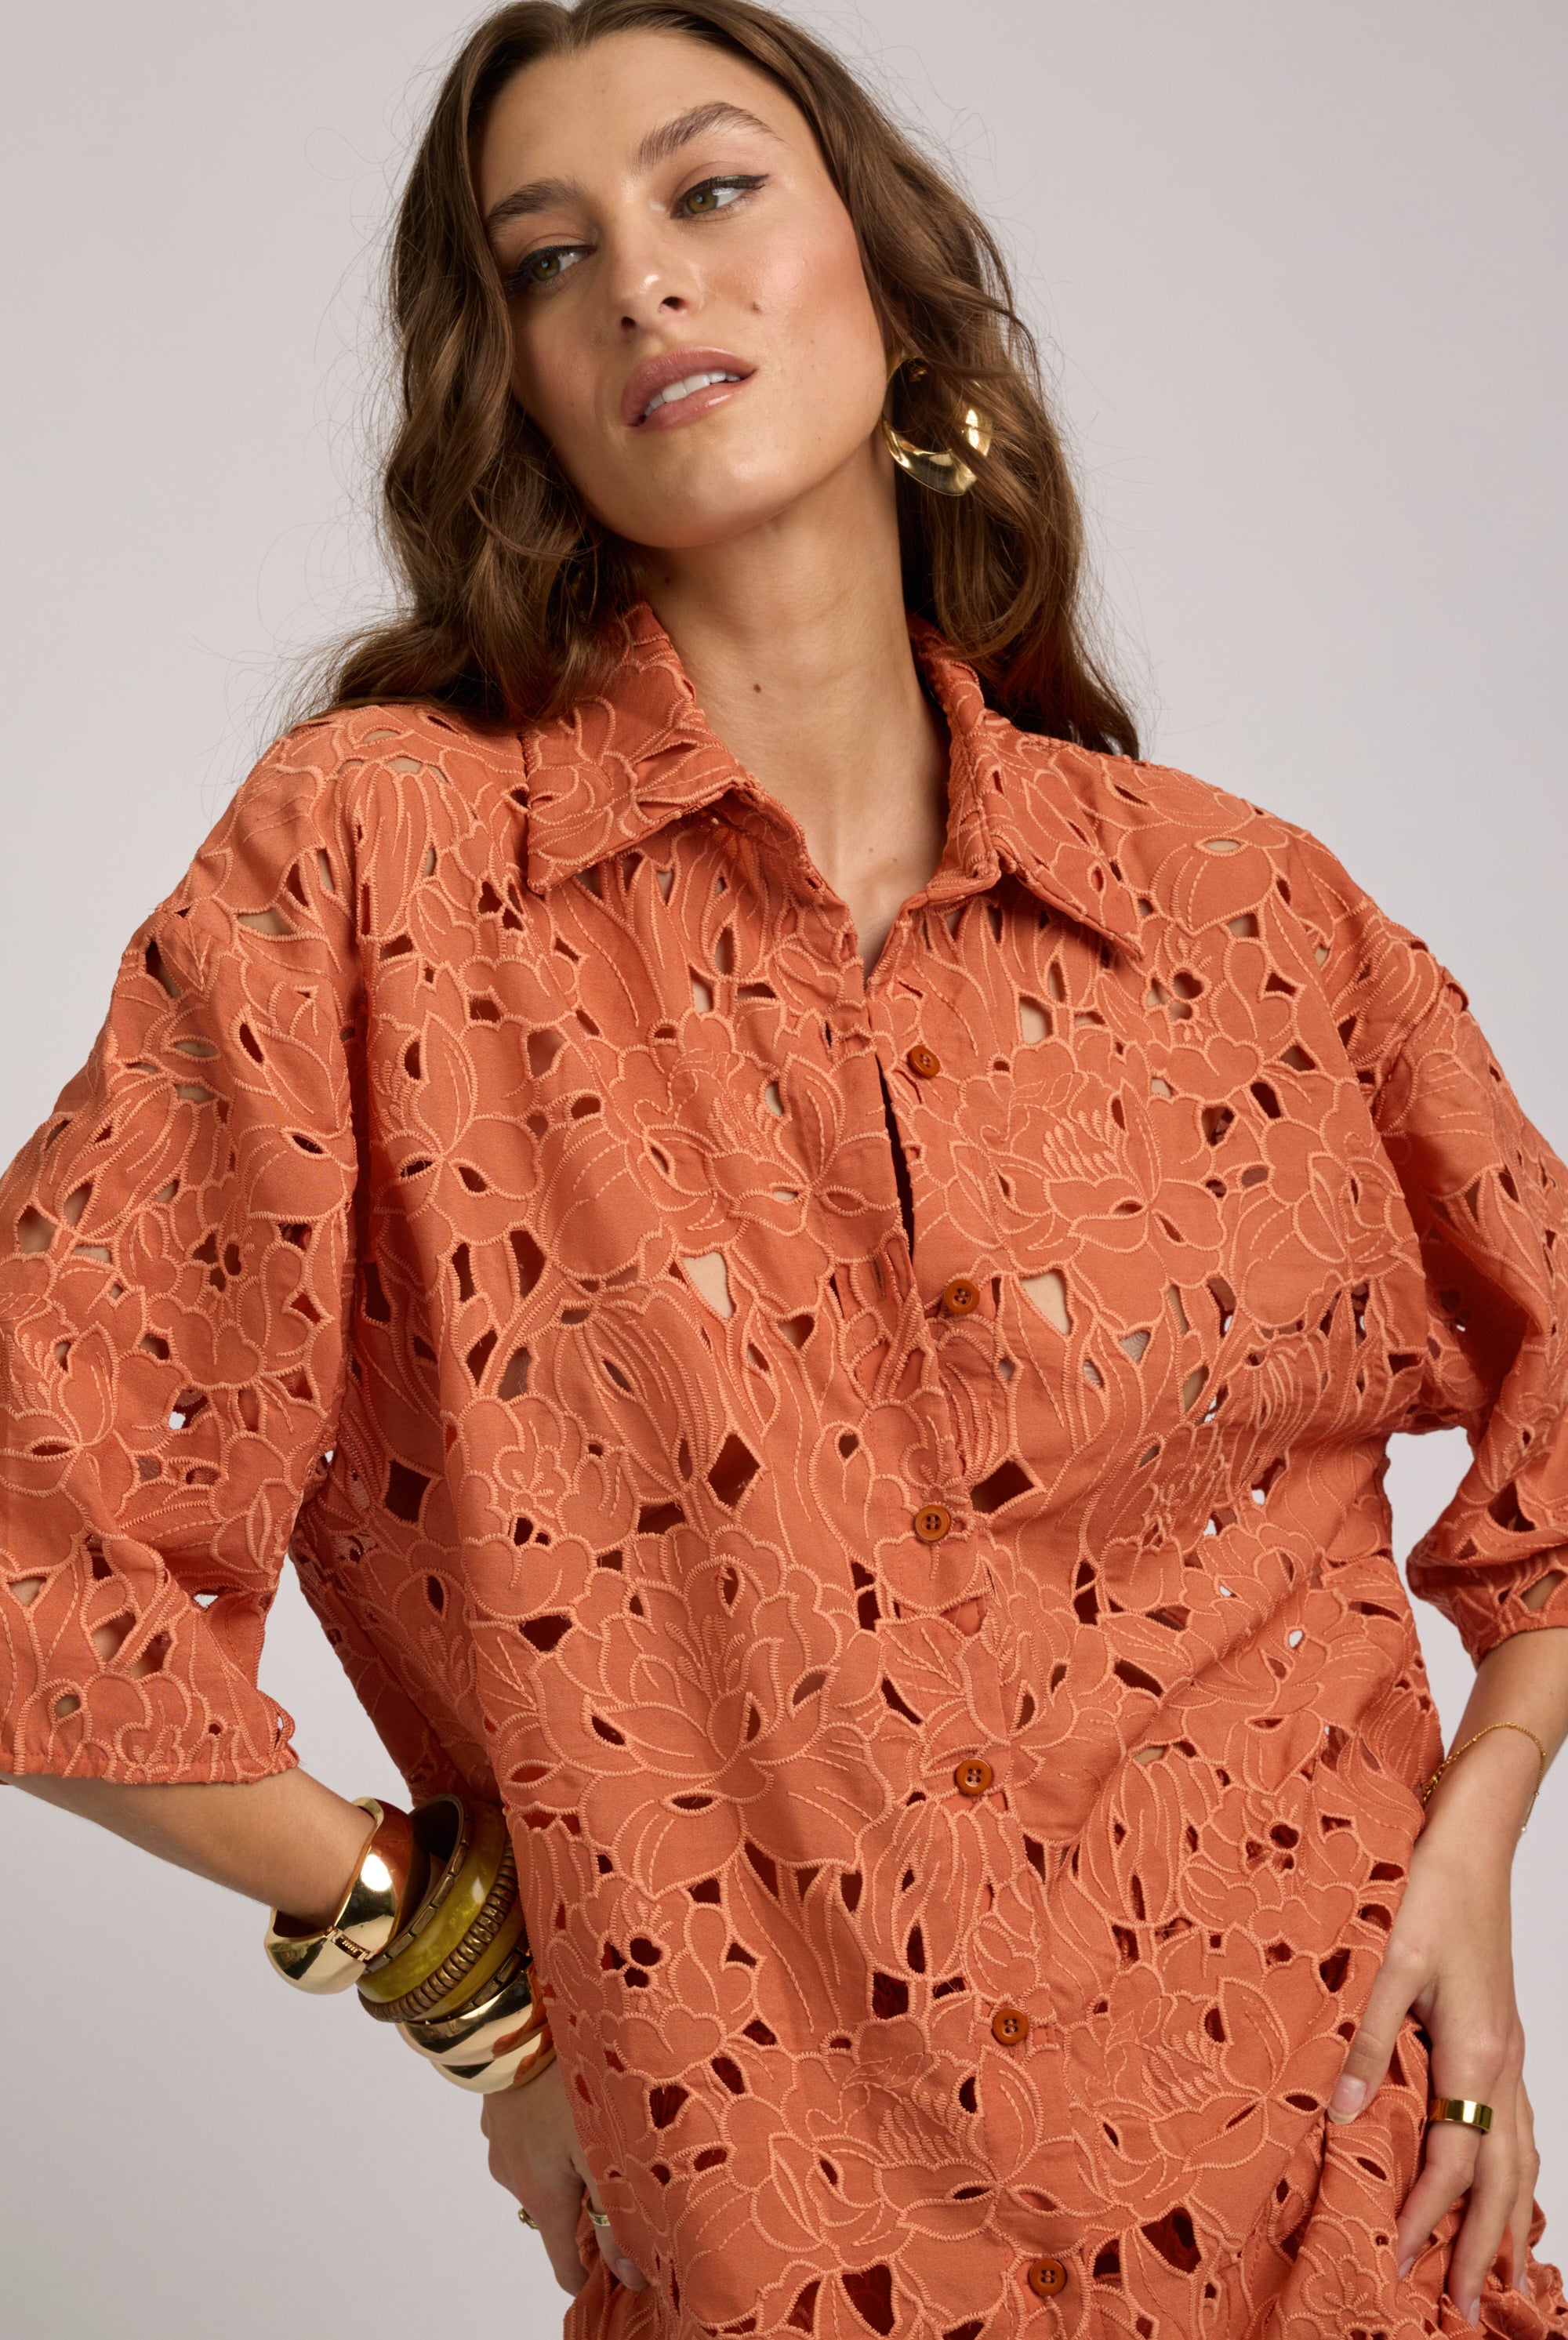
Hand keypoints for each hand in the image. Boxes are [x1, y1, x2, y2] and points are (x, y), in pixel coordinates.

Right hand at [480, 2057, 647, 2295]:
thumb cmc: (567, 2086)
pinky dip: (549, 2130)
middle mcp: (513, 2177)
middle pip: (555, 2214)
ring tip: (602, 2130)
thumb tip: (631, 2277)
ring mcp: (501, 2140)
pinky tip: (573, 2101)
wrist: (519, 2019)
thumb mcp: (604, 2154)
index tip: (613, 2275)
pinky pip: (528, 2134)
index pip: (562, 2265)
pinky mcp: (499, 2106)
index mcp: (542, 2197)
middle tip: (625, 2180)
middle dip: (586, 2208)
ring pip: (540, 2169)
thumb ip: (617, 2217)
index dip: (589, 2277)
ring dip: (566, 2161)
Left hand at [1325, 1801, 1536, 2321]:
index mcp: (1475, 2056)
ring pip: (1523, 2159)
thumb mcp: (1390, 1963)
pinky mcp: (1508, 2041)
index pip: (1456, 2165)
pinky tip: (1511, 2190)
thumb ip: (1369, 2041)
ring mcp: (1513, 2055)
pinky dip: (1519, 2174)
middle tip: (1463, 2309)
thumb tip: (1343, 2114)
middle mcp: (1505, 2067)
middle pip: (1502, 2181)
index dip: (1429, 2220)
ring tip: (1498, 2275)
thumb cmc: (1432, 1895)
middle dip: (1482, 2249)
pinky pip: (1523, 2128)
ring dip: (1509, 2221)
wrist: (1475, 1847)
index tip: (1403, 2267)